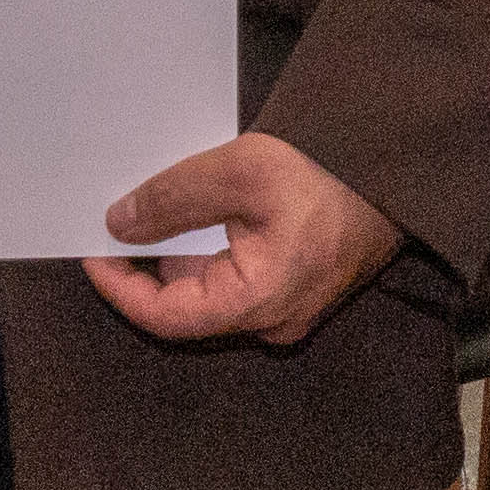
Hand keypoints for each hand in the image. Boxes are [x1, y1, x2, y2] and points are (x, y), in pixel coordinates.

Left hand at [86, 135, 406, 347]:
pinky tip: (201, 213)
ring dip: (181, 255)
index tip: (91, 250)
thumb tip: (119, 224)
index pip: (166, 317)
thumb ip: (173, 199)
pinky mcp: (300, 290)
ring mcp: (290, 310)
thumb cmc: (325, 170)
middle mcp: (273, 322)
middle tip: (119, 221)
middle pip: (188, 308)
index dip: (120, 287)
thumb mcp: (239, 171)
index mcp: (259, 303)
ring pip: (213, 293)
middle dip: (149, 267)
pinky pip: (239, 281)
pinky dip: (211, 251)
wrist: (398, 167)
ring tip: (157, 208)